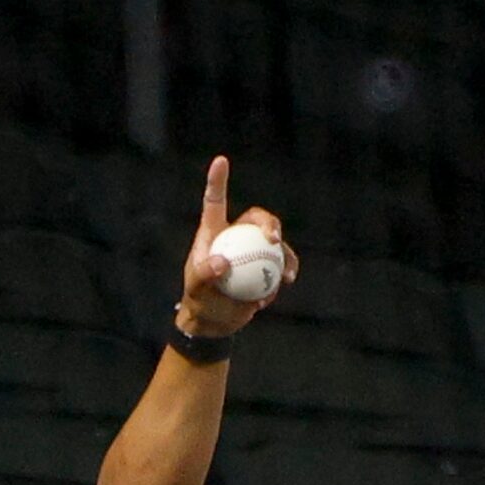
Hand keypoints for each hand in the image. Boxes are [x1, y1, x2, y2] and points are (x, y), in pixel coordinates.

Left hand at [176, 156, 294, 337]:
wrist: (215, 323)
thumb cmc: (199, 301)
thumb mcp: (197, 289)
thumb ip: (206, 274)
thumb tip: (224, 263)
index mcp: (214, 232)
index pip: (216, 201)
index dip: (217, 180)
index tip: (221, 160)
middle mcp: (235, 237)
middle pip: (257, 219)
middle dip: (269, 223)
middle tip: (274, 239)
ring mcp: (252, 253)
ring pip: (275, 243)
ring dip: (285, 253)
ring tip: (287, 273)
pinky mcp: (265, 270)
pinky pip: (280, 266)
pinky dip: (283, 275)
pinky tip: (280, 287)